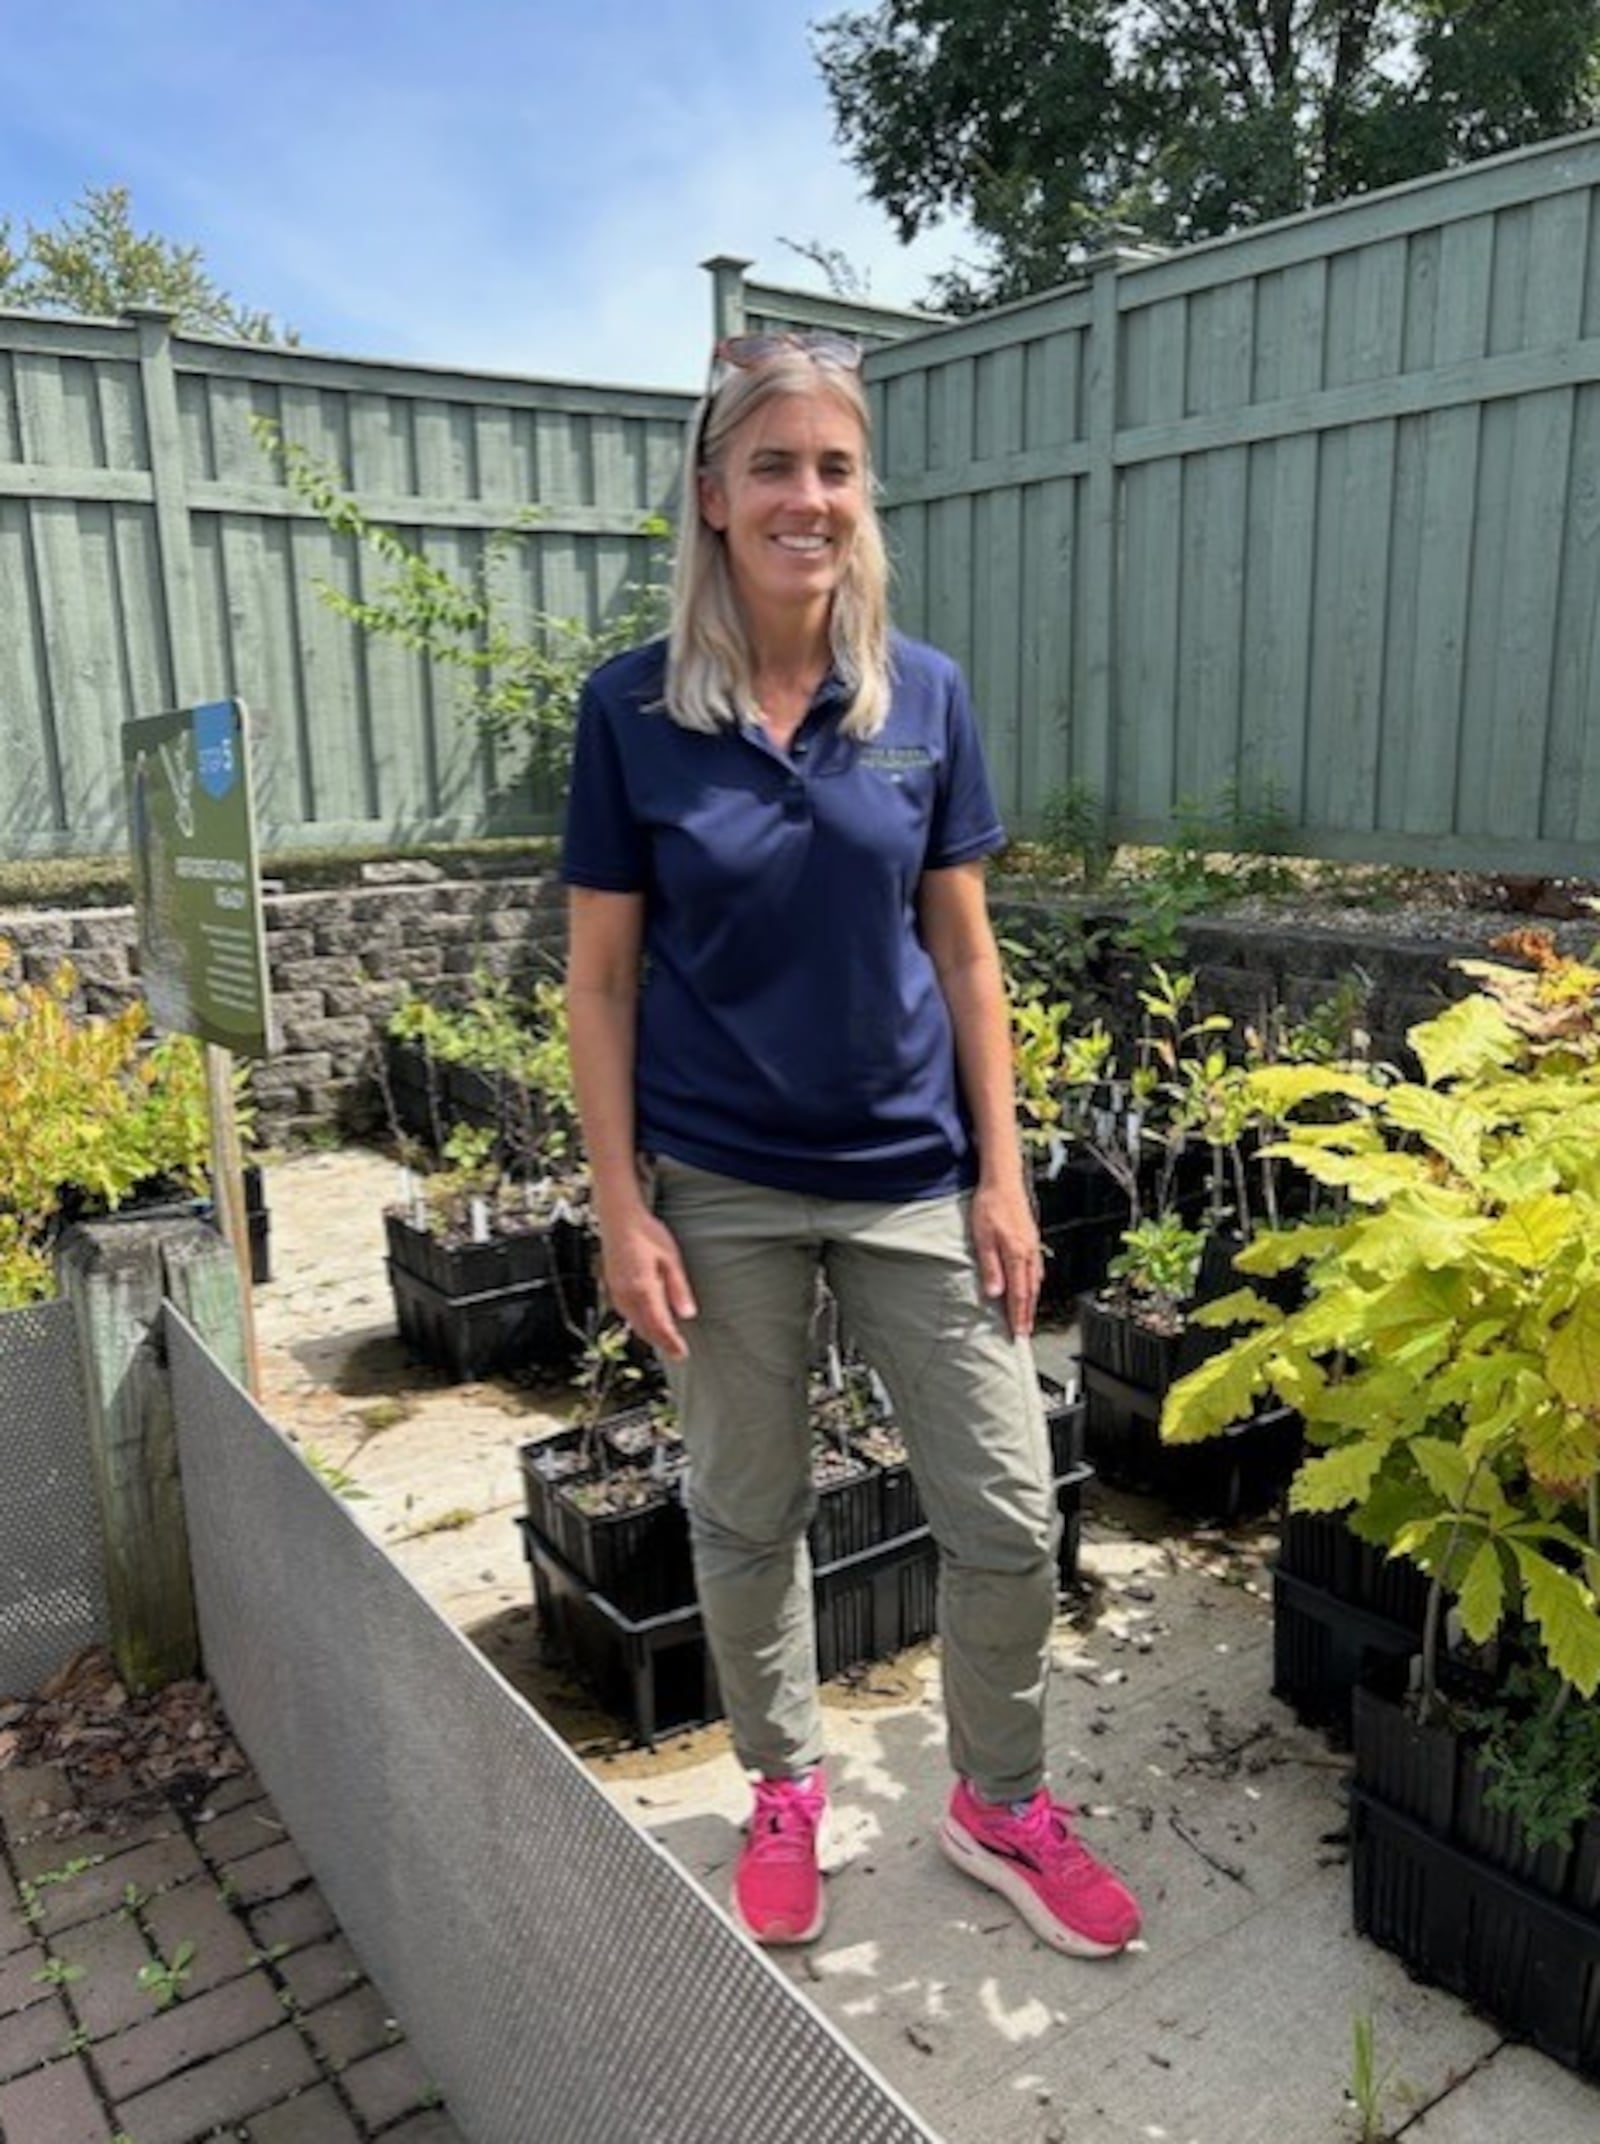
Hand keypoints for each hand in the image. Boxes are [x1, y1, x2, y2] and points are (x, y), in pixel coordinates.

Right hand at [596, 1207, 697, 1361]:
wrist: (619, 1220)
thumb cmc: (647, 1235)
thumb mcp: (671, 1259)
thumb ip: (678, 1289)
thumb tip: (687, 1314)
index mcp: (643, 1289)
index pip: (659, 1326)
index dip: (671, 1343)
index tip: (682, 1354)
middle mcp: (626, 1295)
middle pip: (645, 1329)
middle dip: (661, 1342)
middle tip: (677, 1353)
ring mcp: (617, 1293)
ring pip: (634, 1323)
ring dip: (649, 1334)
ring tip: (666, 1342)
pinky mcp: (612, 1288)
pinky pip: (626, 1313)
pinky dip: (639, 1322)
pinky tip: (647, 1321)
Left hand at [969, 1178, 1042, 1338]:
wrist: (1003, 1181)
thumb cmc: (990, 1206)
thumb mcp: (982, 1238)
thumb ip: (990, 1268)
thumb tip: (994, 1294)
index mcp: (1017, 1255)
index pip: (1019, 1294)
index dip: (1018, 1316)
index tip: (1018, 1334)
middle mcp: (1028, 1253)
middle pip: (1030, 1292)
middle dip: (1028, 1315)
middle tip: (1024, 1333)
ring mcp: (1032, 1246)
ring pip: (1035, 1281)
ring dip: (1031, 1301)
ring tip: (1026, 1316)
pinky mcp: (1031, 1239)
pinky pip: (1035, 1269)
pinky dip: (1033, 1284)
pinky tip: (1030, 1286)